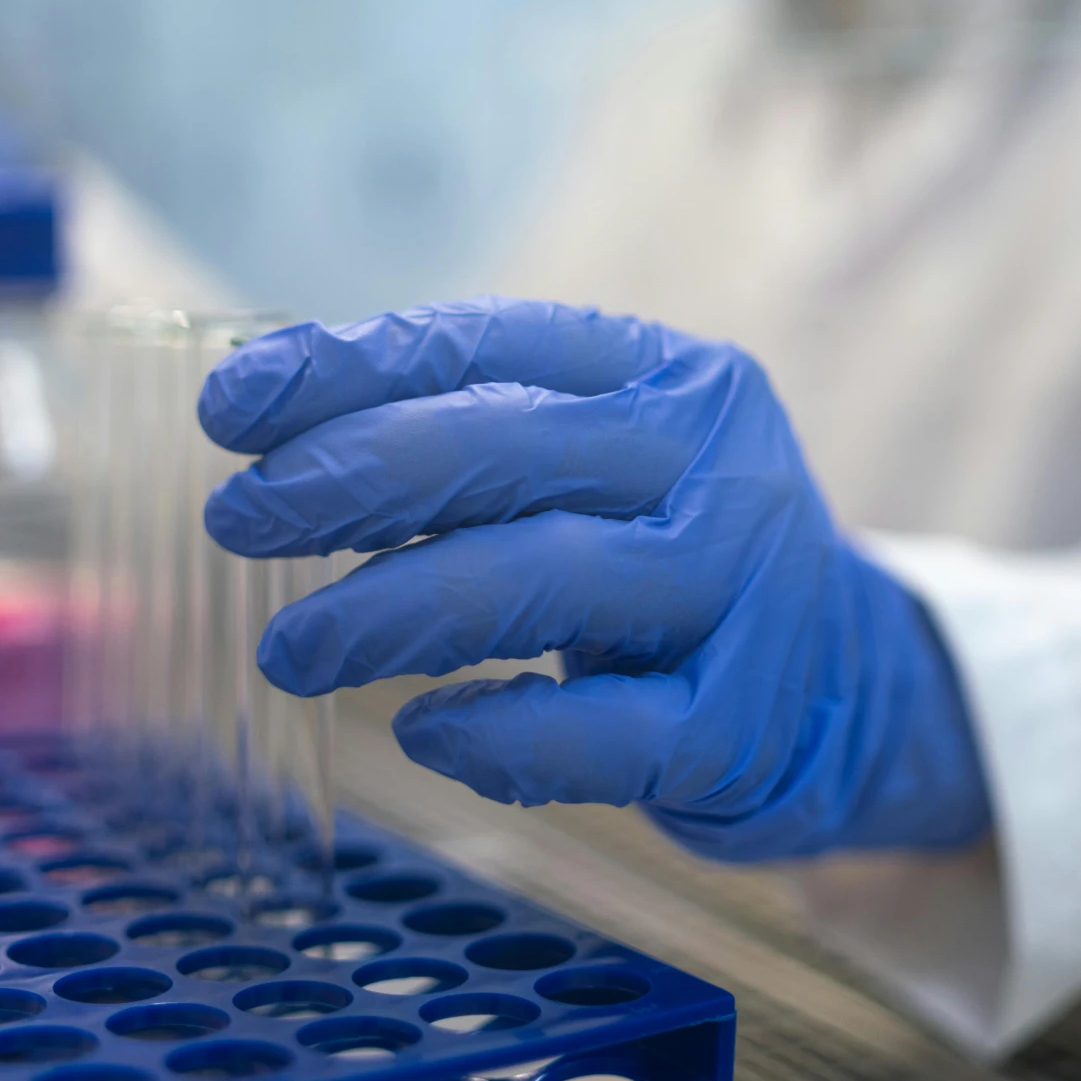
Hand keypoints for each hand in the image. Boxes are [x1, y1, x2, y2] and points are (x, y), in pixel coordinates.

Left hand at [200, 299, 991, 863]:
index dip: (349, 367)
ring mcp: (742, 596)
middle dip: (350, 477)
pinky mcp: (740, 727)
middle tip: (238, 517)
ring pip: (545, 580)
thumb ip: (475, 431)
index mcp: (674, 375)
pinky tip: (421, 729)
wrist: (850, 685)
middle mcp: (719, 467)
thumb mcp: (602, 464)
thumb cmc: (673, 556)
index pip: (490, 346)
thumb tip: (265, 412)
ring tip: (291, 647)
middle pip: (510, 448)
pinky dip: (496, 731)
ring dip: (393, 609)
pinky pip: (599, 733)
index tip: (230, 406)